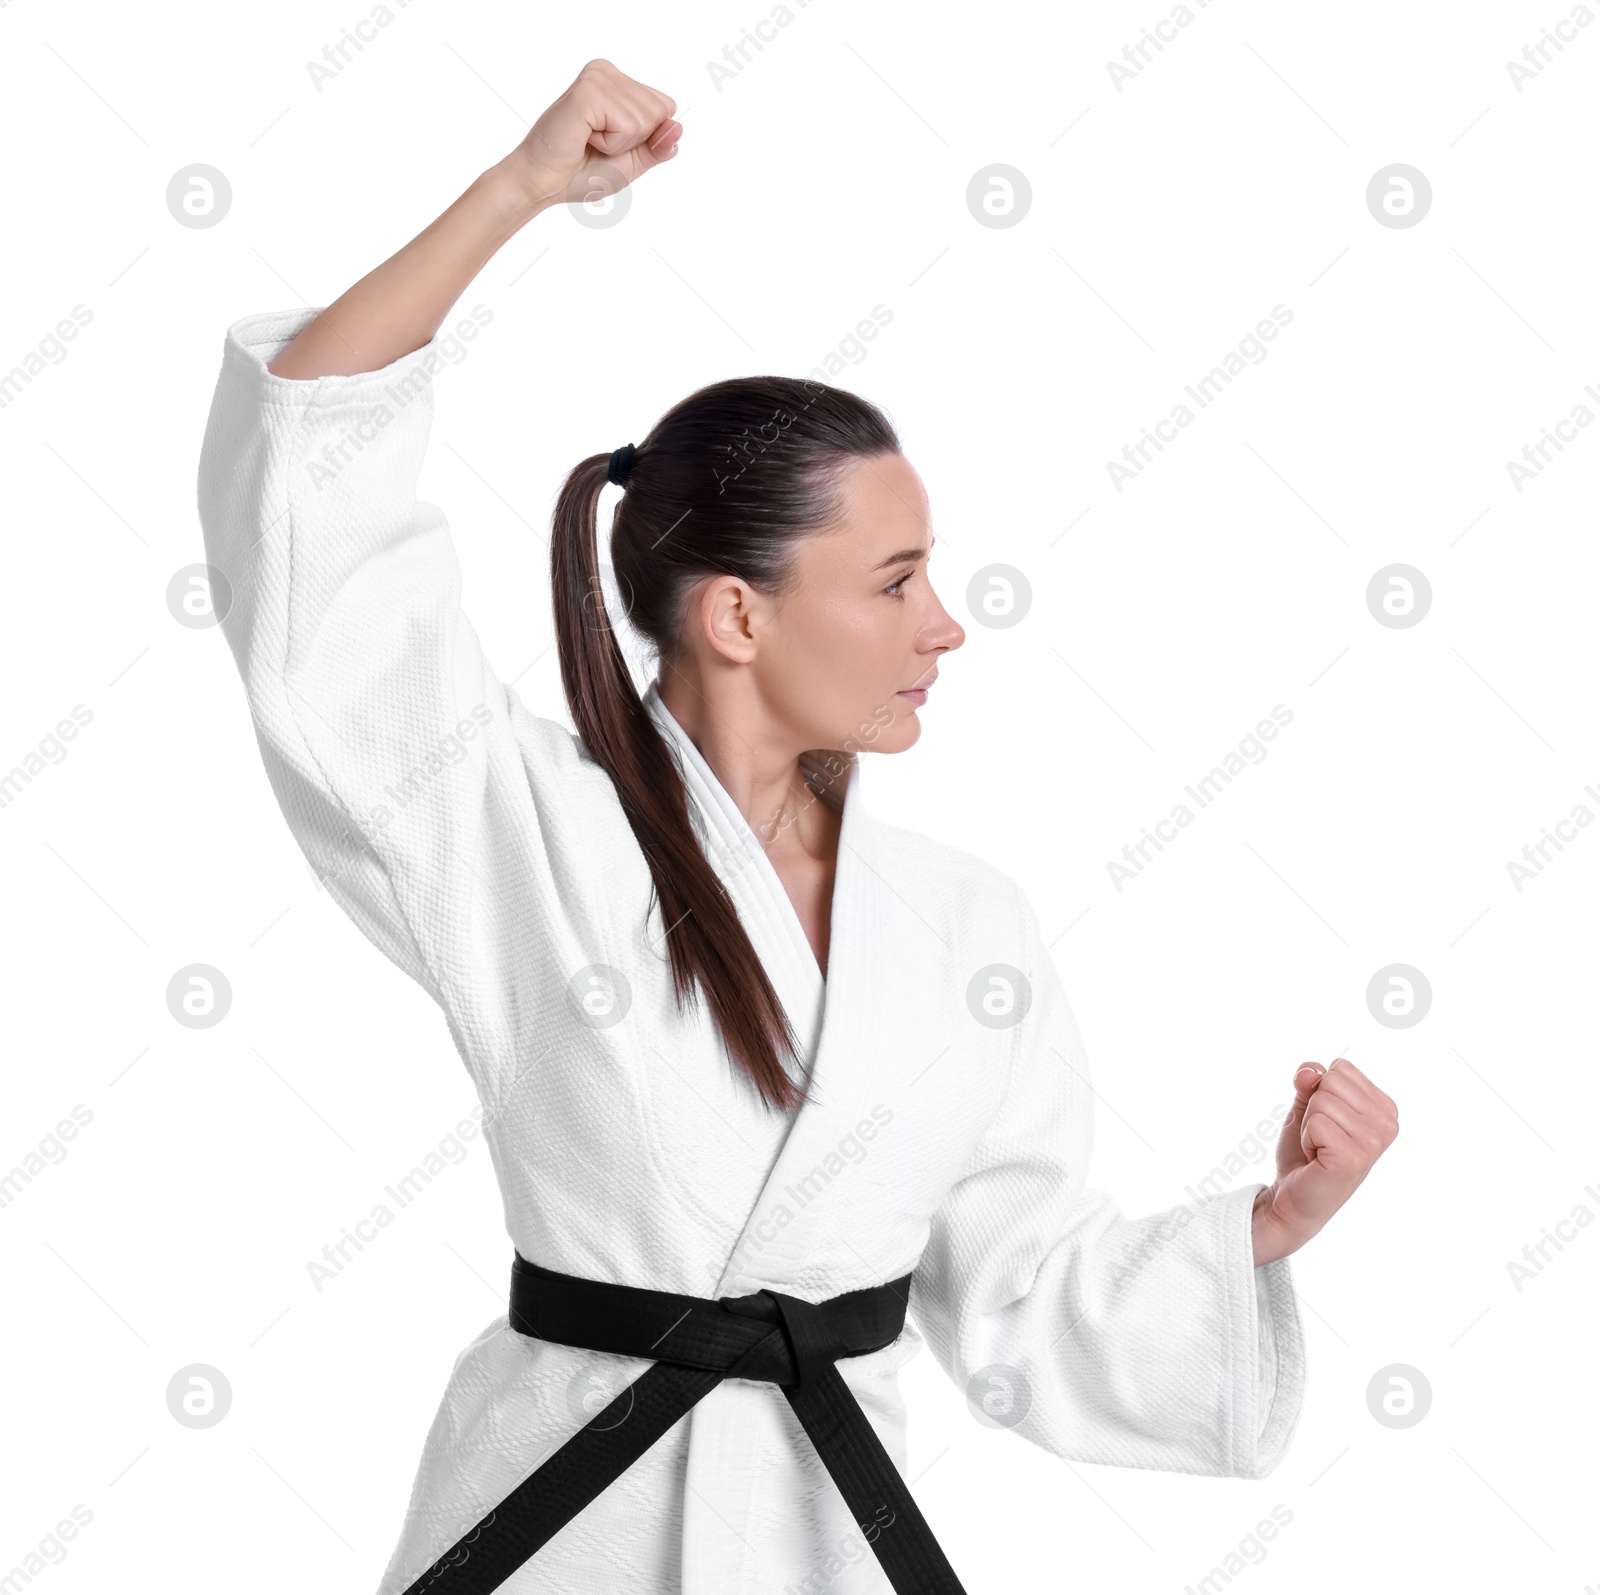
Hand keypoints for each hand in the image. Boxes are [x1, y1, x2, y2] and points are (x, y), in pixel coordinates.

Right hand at [509, 58, 680, 209]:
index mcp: (617, 81)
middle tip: (597, 143)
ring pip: (646, 120)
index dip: (647, 137)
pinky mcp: (588, 92)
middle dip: (635, 141)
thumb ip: (658, 146)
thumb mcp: (633, 162)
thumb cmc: (581, 172)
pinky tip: (585, 137)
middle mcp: (607, 71)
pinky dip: (610, 144)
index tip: (612, 142)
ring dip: (620, 144)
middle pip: (660, 112)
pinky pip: (628, 125)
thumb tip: (679, 129)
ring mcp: (597, 78)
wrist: (544, 184)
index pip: (666, 107)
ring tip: (589, 140)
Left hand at [1251, 1057, 1397, 1265]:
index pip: (1341, 1068)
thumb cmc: (1306, 1151)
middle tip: (1320, 1137)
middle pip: (1332, 1081)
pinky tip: (1317, 1158)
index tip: (1327, 1122)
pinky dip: (1307, 1138)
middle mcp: (1387, 1125)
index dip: (1321, 1092)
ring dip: (1308, 1125)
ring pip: (1321, 1101)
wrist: (1293, 1196)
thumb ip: (1311, 1080)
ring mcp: (1374, 1143)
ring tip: (1319, 1149)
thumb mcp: (1307, 1105)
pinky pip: (1316, 1122)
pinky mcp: (1354, 1158)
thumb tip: (1310, 1071)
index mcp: (1384, 1108)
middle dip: (1313, 1107)